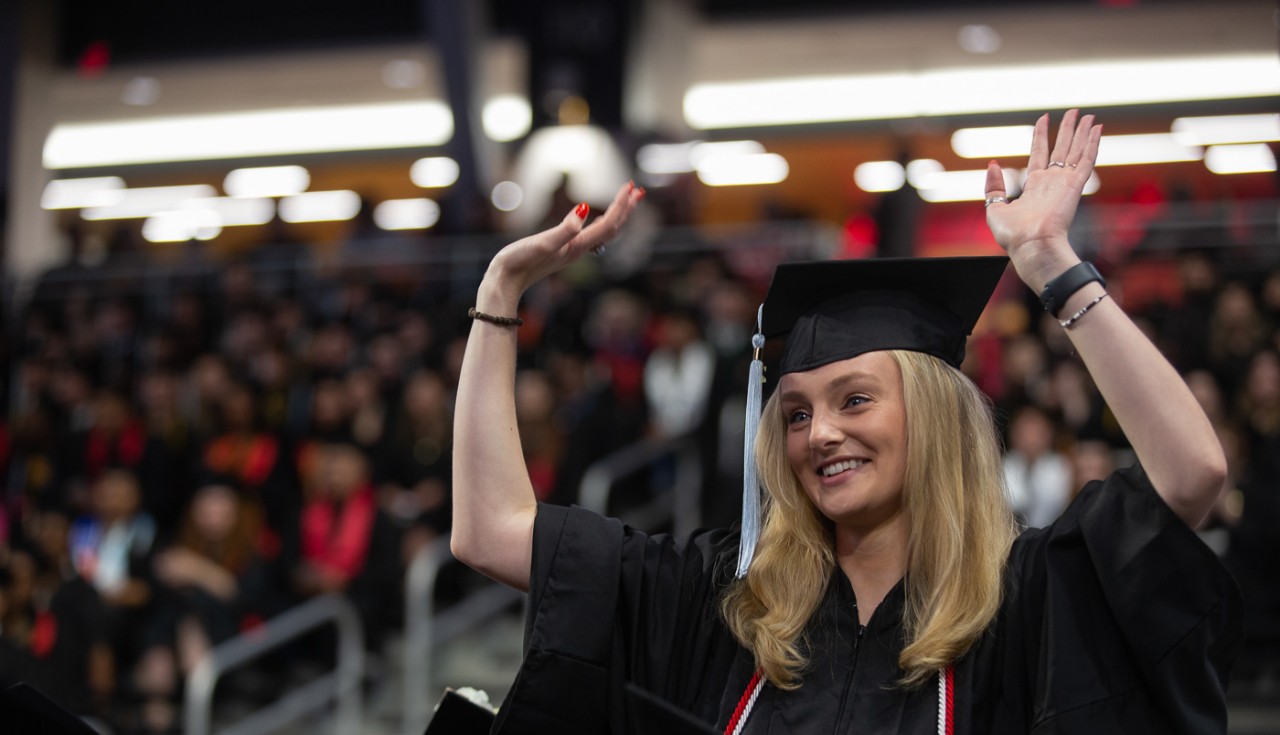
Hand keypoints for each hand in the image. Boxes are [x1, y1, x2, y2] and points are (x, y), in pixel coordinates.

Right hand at [479, 182, 644, 310]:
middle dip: (626, 208)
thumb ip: (564, 229)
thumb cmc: (520, 262)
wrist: (506, 282)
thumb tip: (583, 209)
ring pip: (603, 231)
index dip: (621, 205)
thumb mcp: (541, 243)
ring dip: (617, 214)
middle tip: (637, 189)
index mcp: (578, 245)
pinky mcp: (563, 251)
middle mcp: (579, 249)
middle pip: (612, 228)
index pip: (609, 224)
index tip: (630, 186)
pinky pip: (590, 234)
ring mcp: (572, 251)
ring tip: (626, 199)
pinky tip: (598, 218)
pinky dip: (601, 222)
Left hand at [984, 110, 1101, 290]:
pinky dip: (1093, 143)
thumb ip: (994, 186)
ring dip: (1083, 132)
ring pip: (1077, 150)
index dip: (1041, 135)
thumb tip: (993, 164)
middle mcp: (1052, 182)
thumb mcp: (994, 207)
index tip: (1044, 118)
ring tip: (1090, 115)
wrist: (1030, 246)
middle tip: (1076, 112)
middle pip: (1062, 148)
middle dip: (1068, 129)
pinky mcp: (1075, 186)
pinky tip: (1098, 128)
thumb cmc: (1013, 235)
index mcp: (1034, 186)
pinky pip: (1087, 159)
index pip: (1039, 153)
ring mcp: (1065, 182)